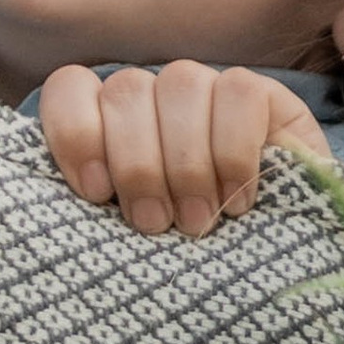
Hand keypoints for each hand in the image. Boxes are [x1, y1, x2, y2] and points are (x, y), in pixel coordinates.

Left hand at [40, 59, 330, 236]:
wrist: (278, 260)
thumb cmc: (189, 255)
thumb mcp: (136, 235)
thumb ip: (102, 208)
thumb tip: (64, 209)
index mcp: (111, 119)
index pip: (71, 88)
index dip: (76, 133)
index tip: (96, 191)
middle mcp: (155, 94)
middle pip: (125, 91)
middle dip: (138, 164)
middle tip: (154, 224)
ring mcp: (207, 87)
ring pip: (180, 83)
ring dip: (186, 162)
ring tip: (197, 221)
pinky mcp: (263, 93)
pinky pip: (238, 93)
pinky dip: (233, 152)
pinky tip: (238, 200)